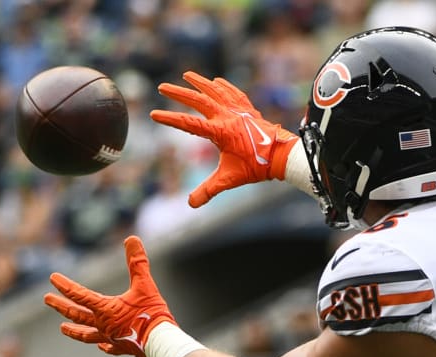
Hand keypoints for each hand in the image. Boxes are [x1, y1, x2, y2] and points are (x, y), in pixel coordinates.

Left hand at [44, 236, 174, 356]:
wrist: (161, 343)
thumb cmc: (152, 314)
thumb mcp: (145, 284)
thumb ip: (137, 262)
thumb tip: (131, 239)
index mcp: (105, 309)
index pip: (79, 295)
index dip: (65, 285)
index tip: (52, 278)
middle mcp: (103, 324)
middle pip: (76, 314)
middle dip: (61, 305)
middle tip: (47, 299)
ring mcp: (111, 338)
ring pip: (87, 333)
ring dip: (74, 330)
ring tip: (62, 327)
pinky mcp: (123, 348)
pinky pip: (108, 346)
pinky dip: (102, 345)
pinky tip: (101, 346)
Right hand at [151, 71, 299, 207]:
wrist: (281, 156)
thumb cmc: (256, 167)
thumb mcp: (229, 179)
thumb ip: (208, 190)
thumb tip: (190, 204)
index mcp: (220, 132)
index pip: (189, 123)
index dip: (170, 119)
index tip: (154, 114)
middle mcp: (227, 117)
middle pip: (198, 100)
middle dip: (179, 93)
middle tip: (162, 87)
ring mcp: (238, 111)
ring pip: (216, 91)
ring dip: (200, 82)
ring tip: (187, 74)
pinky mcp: (248, 110)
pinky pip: (234, 93)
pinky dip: (224, 86)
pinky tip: (217, 81)